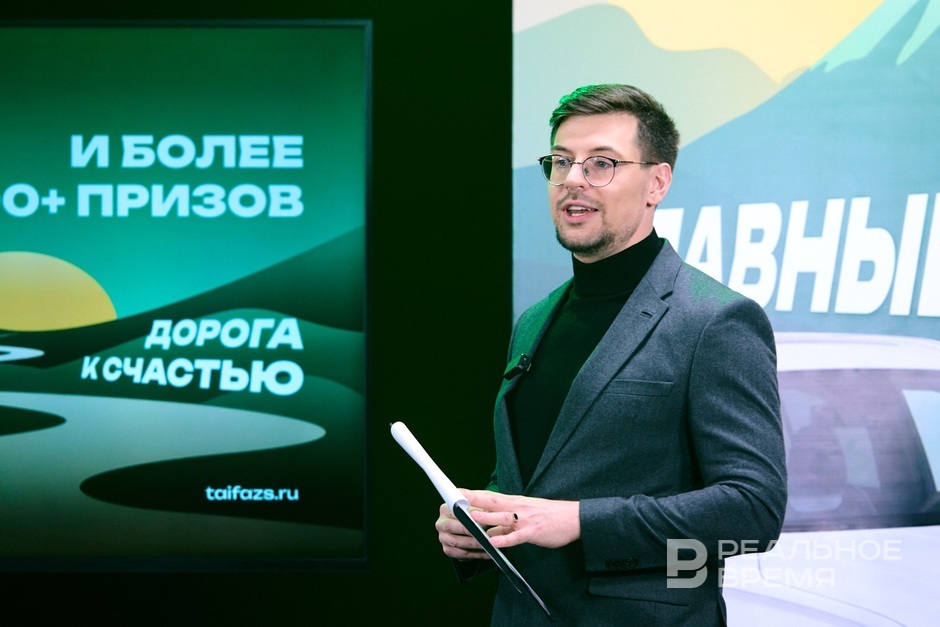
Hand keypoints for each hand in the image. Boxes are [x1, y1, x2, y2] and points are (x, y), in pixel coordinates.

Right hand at [435, 499, 489, 559]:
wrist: (476, 527)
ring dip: (473, 543)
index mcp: (445, 509)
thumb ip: (476, 501)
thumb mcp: (478, 503)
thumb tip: (480, 501)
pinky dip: (475, 554)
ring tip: (488, 543)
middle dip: (470, 530)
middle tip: (484, 532)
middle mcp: (441, 523)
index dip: (466, 515)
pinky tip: (486, 551)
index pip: (453, 511)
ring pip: (457, 542)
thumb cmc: (478, 513)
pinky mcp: (448, 550)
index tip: (479, 518)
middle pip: (452, 527)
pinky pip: (461, 554)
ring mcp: (443, 538)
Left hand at [465, 489, 579, 549]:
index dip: (475, 494)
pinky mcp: (533, 532)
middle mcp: (518, 508)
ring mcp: (525, 520)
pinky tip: (494, 543)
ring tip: (471, 518)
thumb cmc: (549, 516)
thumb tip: (490, 532)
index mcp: (516, 502)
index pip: (492, 496)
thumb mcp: (526, 514)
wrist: (573, 518)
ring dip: (486, 517)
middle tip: (457, 498)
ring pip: (502, 518)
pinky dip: (505, 540)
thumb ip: (507, 523)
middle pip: (493, 501)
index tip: (458, 491)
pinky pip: (516, 537)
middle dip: (474, 499)